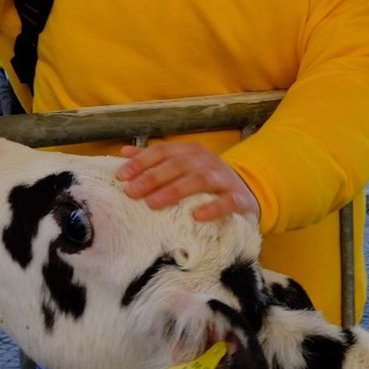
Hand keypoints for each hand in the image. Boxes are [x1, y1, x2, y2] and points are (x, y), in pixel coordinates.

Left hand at [116, 142, 260, 223]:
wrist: (246, 192)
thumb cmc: (206, 181)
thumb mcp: (182, 166)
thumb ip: (155, 159)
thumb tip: (125, 152)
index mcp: (191, 152)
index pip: (163, 152)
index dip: (142, 162)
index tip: (122, 176)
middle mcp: (207, 161)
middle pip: (177, 166)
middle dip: (152, 178)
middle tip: (132, 192)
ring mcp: (224, 179)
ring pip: (199, 180)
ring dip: (174, 191)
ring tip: (154, 203)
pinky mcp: (238, 198)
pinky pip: (227, 202)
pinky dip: (212, 208)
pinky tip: (196, 216)